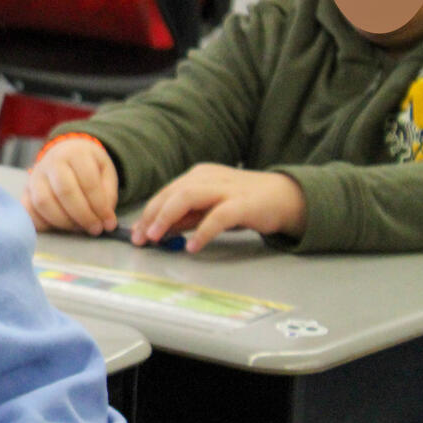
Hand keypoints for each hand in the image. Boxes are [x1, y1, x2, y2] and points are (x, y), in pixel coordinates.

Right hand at [21, 136, 118, 234]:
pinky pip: (28, 210)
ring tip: (78, 227)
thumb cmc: (88, 166)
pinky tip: (58, 227)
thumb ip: (107, 195)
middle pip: (65, 192)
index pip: (88, 182)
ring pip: (43, 203)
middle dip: (82, 215)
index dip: (99, 206)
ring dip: (63, 222)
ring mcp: (35, 176)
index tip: (108, 223)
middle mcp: (51, 162)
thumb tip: (105, 222)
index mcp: (76, 153)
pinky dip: (41, 223)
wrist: (65, 153)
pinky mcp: (25, 190)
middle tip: (94, 229)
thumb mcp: (105, 172)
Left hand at [131, 164, 306, 252]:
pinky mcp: (244, 203)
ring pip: (188, 197)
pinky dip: (202, 231)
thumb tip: (158, 231)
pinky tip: (192, 246)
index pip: (166, 193)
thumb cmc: (244, 204)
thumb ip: (186, 218)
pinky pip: (218, 216)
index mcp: (198, 176)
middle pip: (172, 193)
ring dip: (168, 217)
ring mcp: (226, 189)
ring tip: (156, 238)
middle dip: (152, 215)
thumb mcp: (209, 210)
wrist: (286, 197)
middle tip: (141, 239)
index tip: (136, 234)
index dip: (148, 213)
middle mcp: (209, 178)